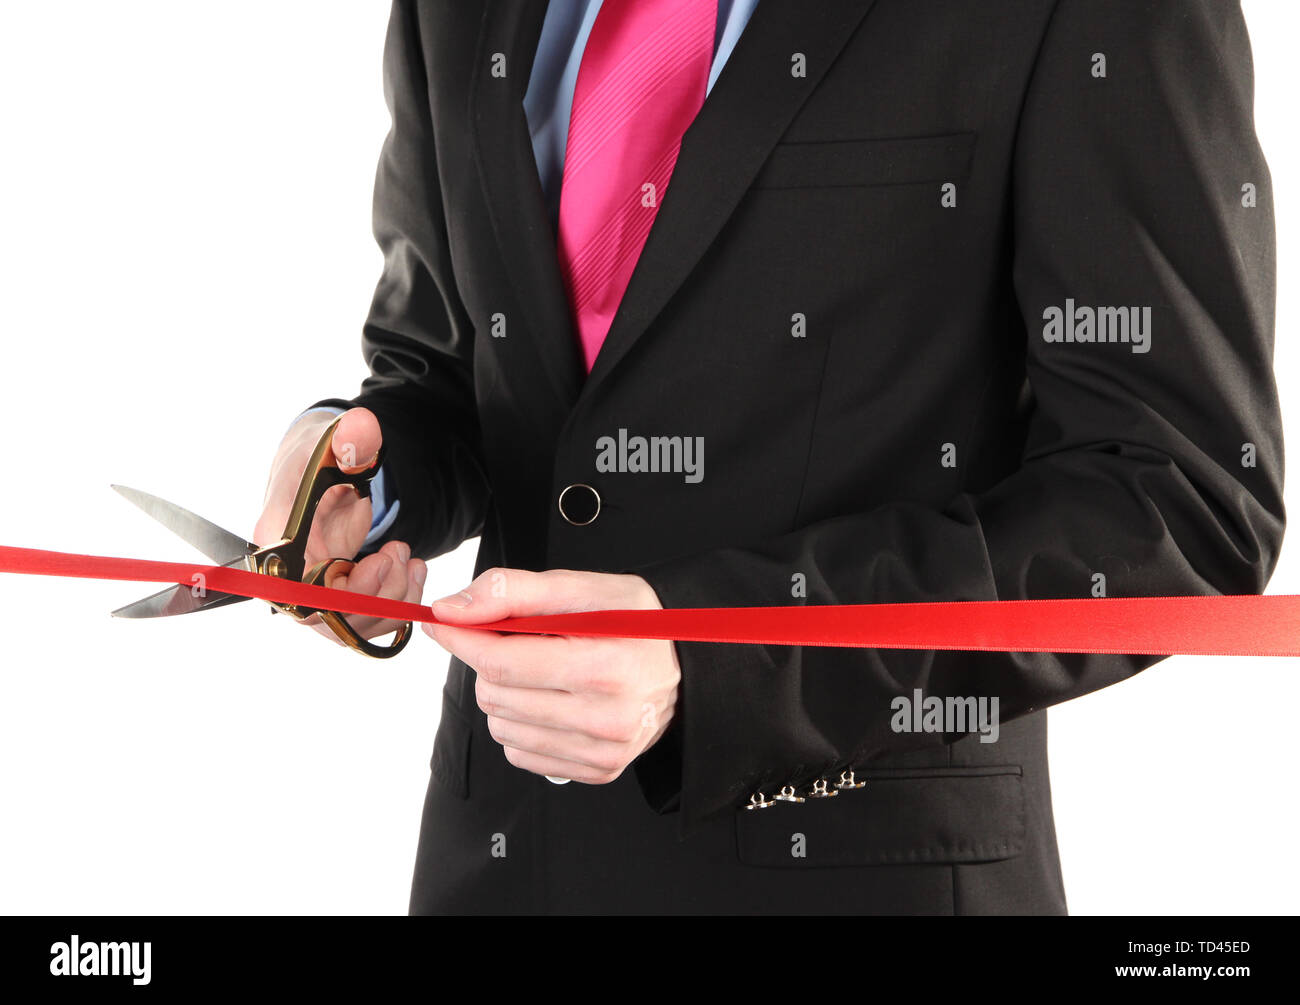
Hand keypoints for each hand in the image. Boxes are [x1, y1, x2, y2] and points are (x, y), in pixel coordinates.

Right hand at [255, 406, 425, 643]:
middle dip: (375, 593)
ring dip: (391, 600)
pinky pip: (364, 620)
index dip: (340, 591)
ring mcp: (312, 589)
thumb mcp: (334, 442)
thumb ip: (350, 440)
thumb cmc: (321, 457)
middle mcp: (286, 573)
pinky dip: (395, 605)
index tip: (378, 562)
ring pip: (349, 625)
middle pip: (326, 616)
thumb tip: (361, 428)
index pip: (296, 590)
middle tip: (400, 553)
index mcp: (275, 539)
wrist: (326, 469)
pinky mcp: (336, 595)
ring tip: (410, 559)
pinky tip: (411, 572)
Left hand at [424, 568, 679, 783]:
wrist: (686, 663)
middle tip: (521, 641)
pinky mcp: (598, 771)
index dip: (462, 638)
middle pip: (497, 695)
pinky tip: (551, 701)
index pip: (503, 662)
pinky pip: (520, 755)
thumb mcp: (584, 588)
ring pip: (502, 728)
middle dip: (491, 662)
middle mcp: (607, 718)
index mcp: (606, 666)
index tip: (442, 621)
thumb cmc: (635, 621)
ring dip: (504, 695)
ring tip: (541, 672)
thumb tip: (452, 609)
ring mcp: (603, 751)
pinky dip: (522, 725)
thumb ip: (515, 591)